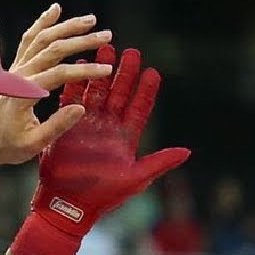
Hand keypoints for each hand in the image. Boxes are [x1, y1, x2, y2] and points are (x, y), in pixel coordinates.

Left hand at [0, 4, 113, 167]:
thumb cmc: (7, 145)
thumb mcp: (33, 143)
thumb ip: (57, 126)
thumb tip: (81, 108)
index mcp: (24, 93)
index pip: (59, 73)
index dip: (84, 70)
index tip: (106, 70)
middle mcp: (18, 75)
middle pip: (53, 48)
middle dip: (81, 40)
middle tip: (106, 35)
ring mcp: (15, 68)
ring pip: (41, 38)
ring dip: (66, 26)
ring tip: (90, 20)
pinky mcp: (15, 68)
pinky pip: (29, 40)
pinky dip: (41, 23)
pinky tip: (53, 10)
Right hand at [33, 44, 189, 238]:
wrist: (68, 206)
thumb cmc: (104, 196)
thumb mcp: (136, 179)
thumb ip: (159, 162)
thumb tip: (187, 152)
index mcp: (126, 137)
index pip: (140, 108)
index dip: (146, 90)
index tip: (153, 72)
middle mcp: (108, 127)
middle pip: (119, 93)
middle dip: (125, 72)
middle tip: (131, 51)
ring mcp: (87, 125)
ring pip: (97, 91)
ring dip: (101, 72)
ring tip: (105, 49)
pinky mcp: (67, 126)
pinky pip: (71, 100)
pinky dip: (75, 85)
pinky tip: (78, 66)